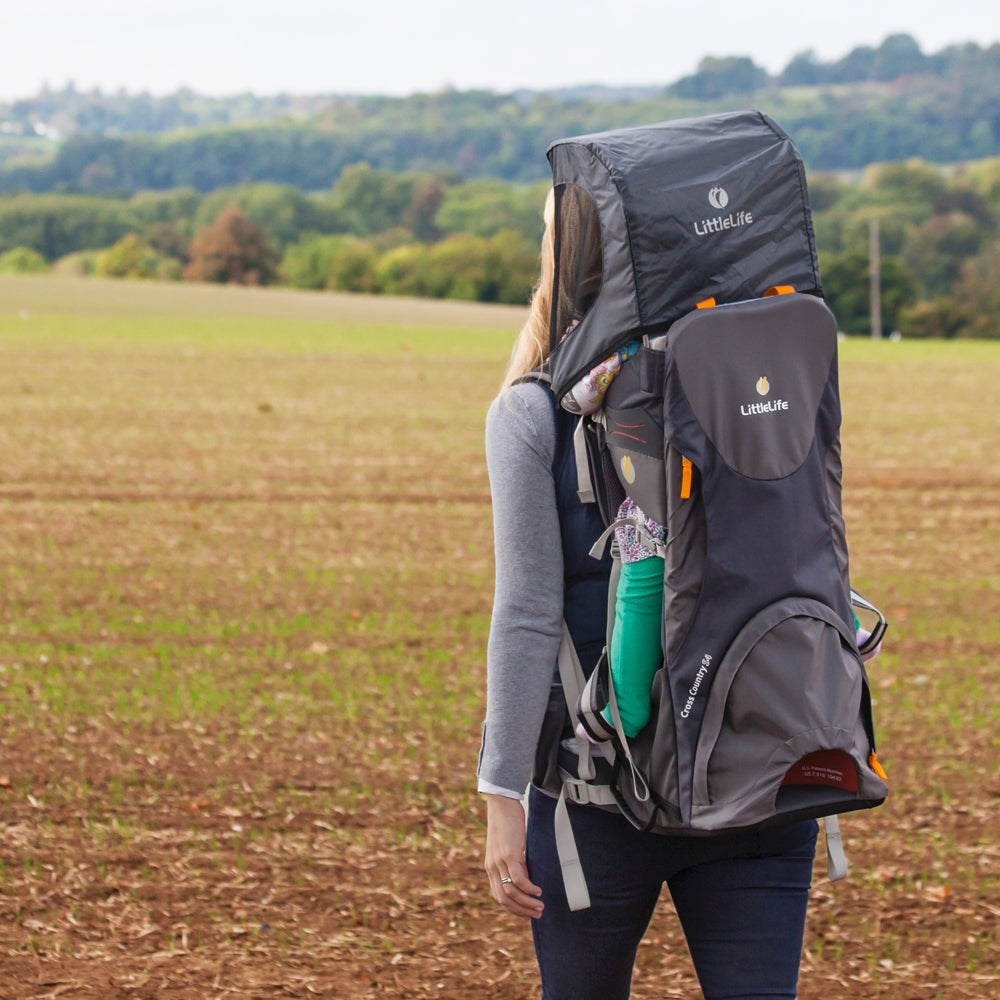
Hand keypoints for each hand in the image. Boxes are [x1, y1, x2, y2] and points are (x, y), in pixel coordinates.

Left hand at [483, 793, 543, 919]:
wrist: (501, 805)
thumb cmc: (506, 824)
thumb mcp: (506, 848)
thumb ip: (512, 864)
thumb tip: (525, 878)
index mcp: (491, 868)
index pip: (499, 898)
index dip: (514, 909)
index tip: (527, 913)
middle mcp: (492, 868)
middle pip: (504, 900)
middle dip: (521, 911)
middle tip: (537, 914)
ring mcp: (500, 862)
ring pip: (511, 892)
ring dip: (527, 903)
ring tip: (540, 906)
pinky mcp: (509, 854)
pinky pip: (519, 878)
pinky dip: (529, 889)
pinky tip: (538, 891)